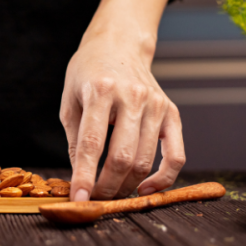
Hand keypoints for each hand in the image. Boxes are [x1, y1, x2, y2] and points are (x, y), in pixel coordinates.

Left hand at [60, 34, 184, 200]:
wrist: (118, 45)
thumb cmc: (87, 72)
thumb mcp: (70, 100)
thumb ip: (75, 138)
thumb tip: (79, 177)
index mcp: (100, 90)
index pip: (92, 143)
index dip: (84, 176)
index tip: (79, 199)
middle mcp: (131, 96)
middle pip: (122, 157)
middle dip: (107, 186)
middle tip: (95, 199)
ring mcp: (156, 104)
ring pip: (145, 160)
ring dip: (127, 185)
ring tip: (112, 193)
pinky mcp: (172, 112)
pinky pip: (175, 155)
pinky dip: (162, 178)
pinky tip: (144, 188)